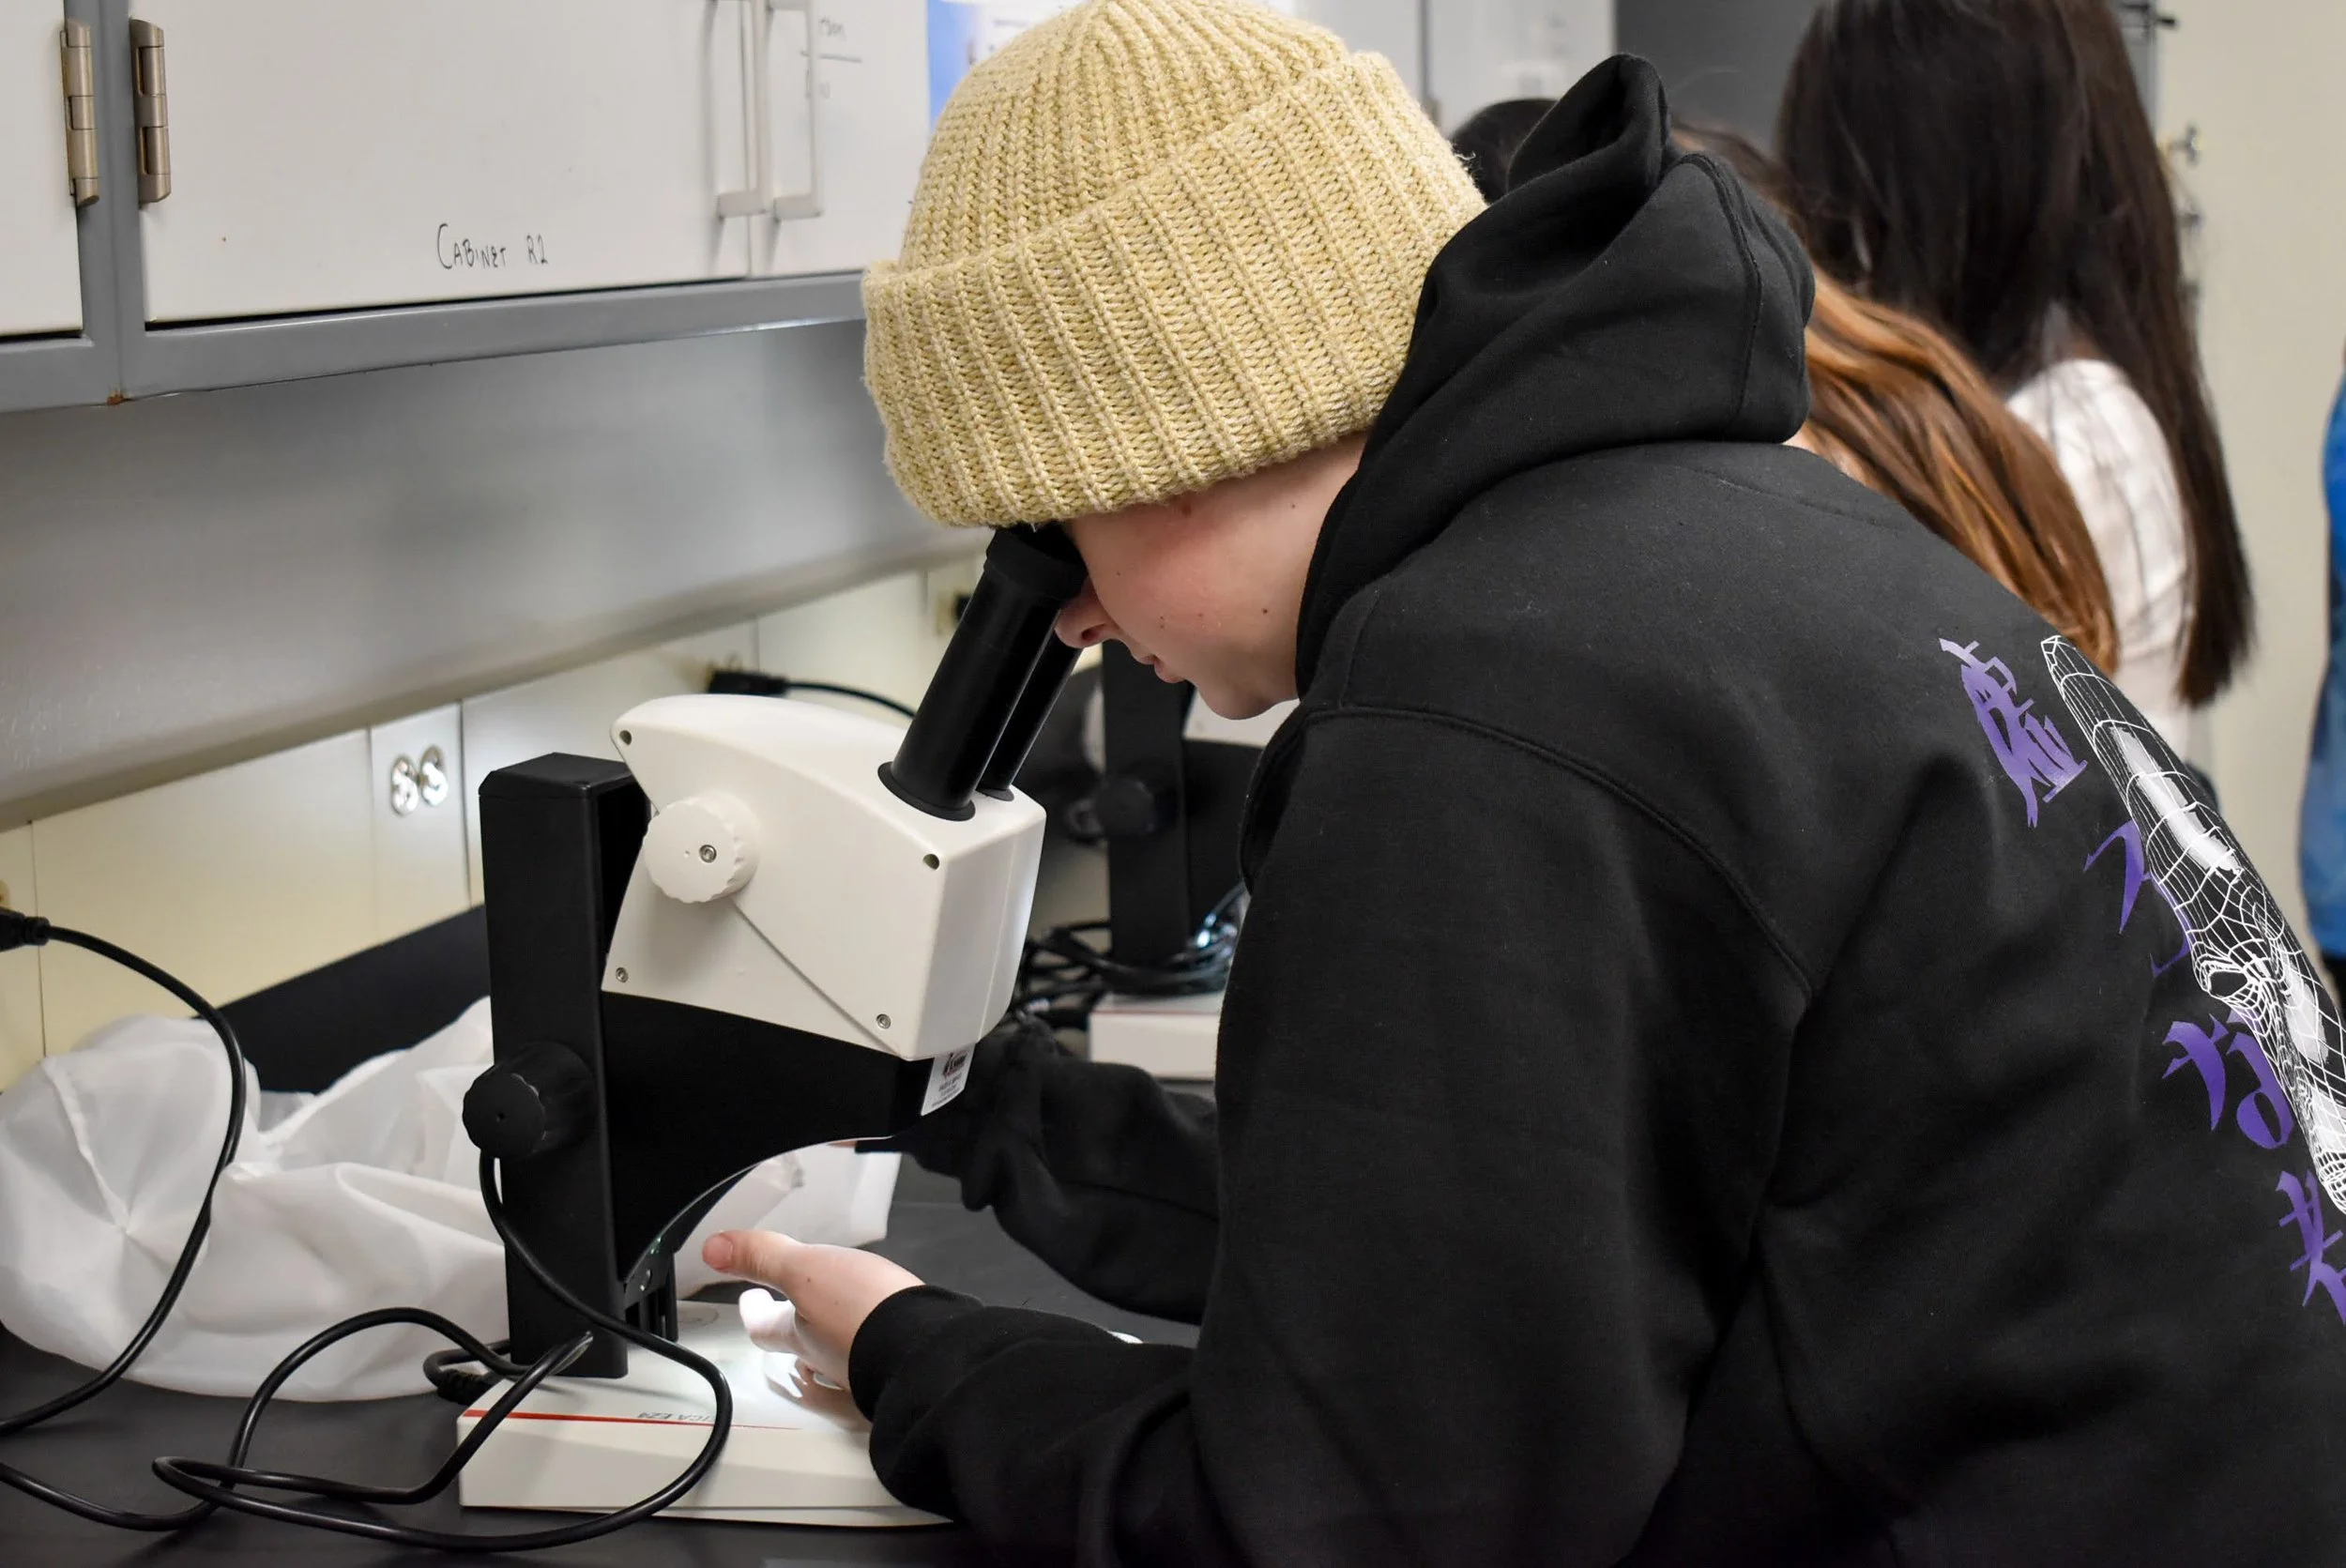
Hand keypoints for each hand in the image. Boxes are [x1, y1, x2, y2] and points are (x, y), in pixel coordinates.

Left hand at [702, 1230, 922, 1396]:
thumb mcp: (806, 1270)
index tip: (749, 1299)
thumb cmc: (864, 1314)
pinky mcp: (899, 1364)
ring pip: (837, 1353)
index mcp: (803, 1336)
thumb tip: (713, 1250)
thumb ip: (763, 1257)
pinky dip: (870, 1339)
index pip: (764, 1329)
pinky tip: (884, 1328)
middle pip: (800, 1346)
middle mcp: (831, 1358)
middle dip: (792, 1326)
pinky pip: (875, 1355)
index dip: (753, 1313)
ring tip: (834, 1317)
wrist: (928, 1348)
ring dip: (829, 1335)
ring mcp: (866, 1366)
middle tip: (788, 1310)